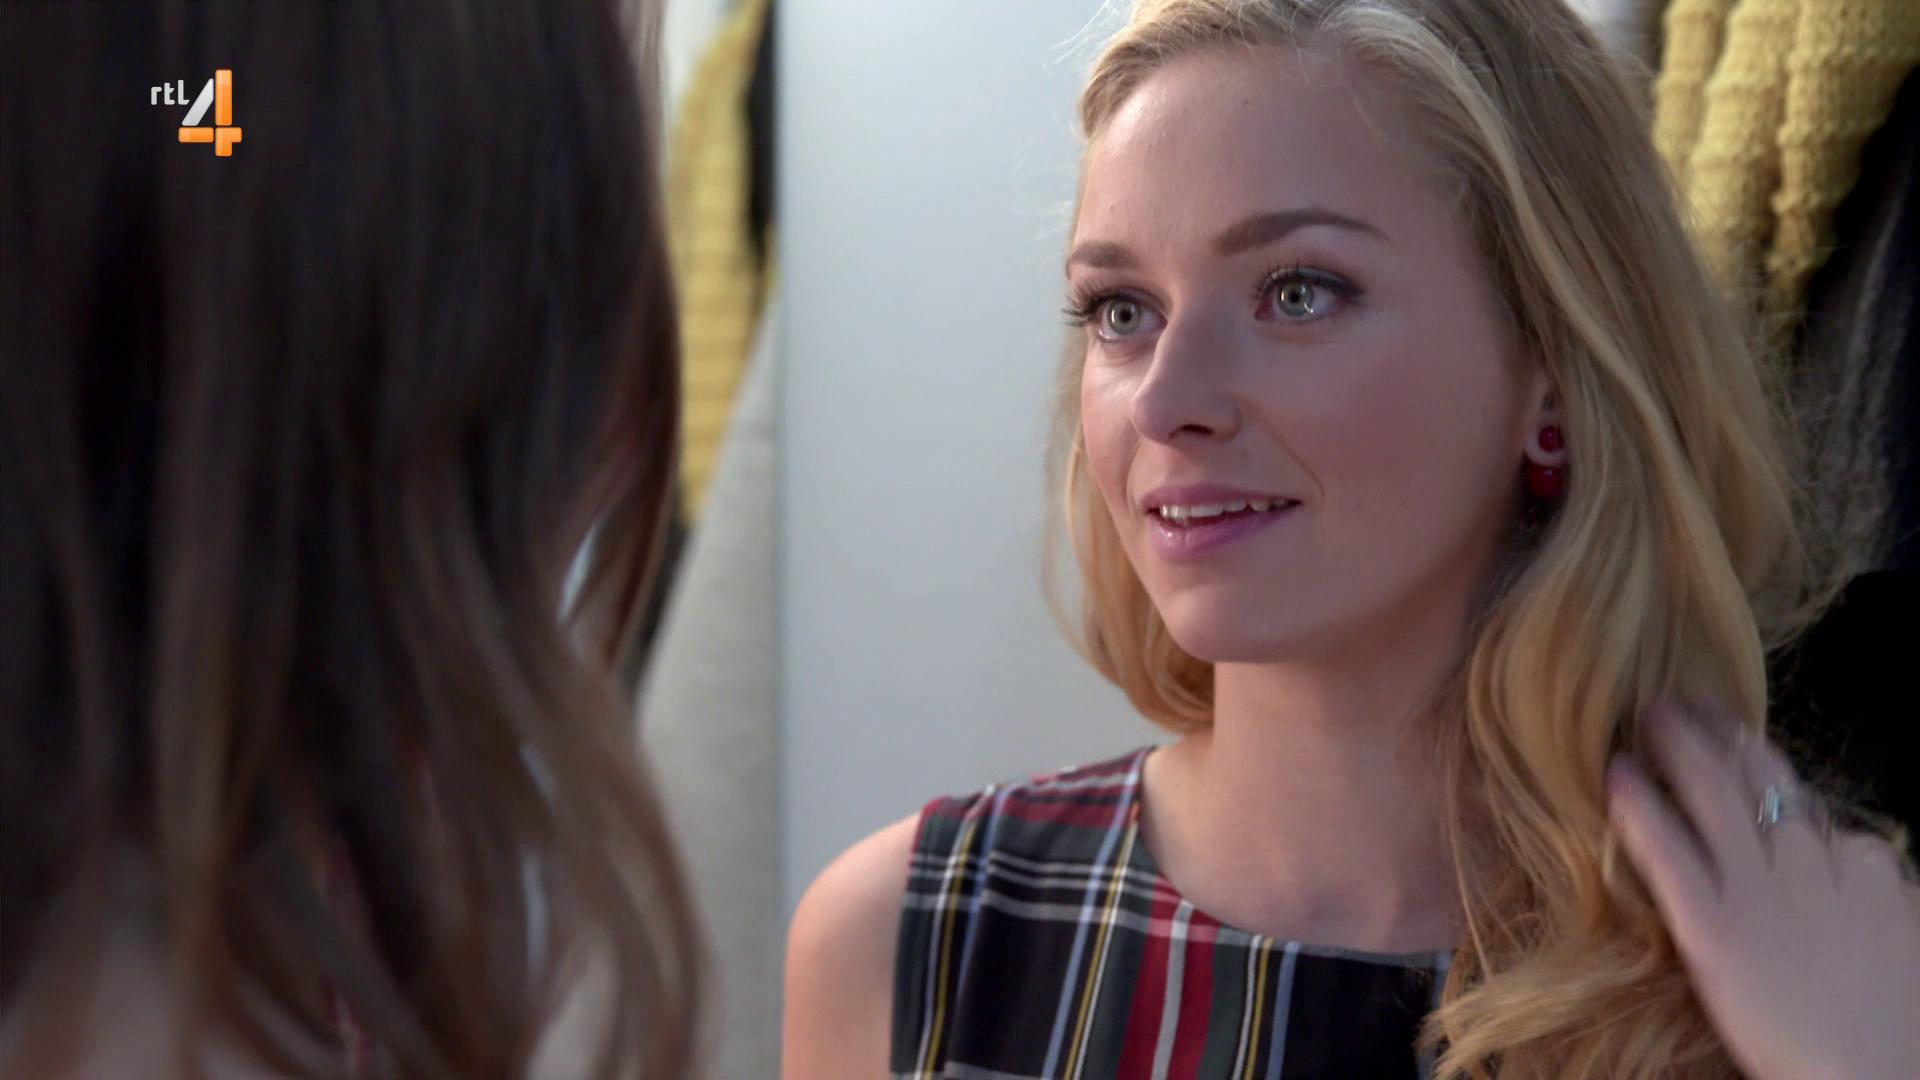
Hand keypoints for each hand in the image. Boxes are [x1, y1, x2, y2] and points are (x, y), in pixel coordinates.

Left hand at [1605, 697, 1919, 1079]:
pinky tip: (1616, 775)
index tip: (1734, 751)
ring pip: (1710, 791)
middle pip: (1757, 774)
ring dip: (1675, 743)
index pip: (1806, 808)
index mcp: (1860, 864)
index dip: (1763, 778)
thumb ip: (1870, 890)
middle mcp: (1807, 862)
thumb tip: (1860, 860)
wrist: (1871, 1079)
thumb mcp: (1900, 935)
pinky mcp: (1710, 925)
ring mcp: (1756, 889)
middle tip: (1683, 703)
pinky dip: (1639, 805)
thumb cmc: (1889, 1025)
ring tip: (1646, 716)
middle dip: (1716, 731)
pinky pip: (1666, 849)